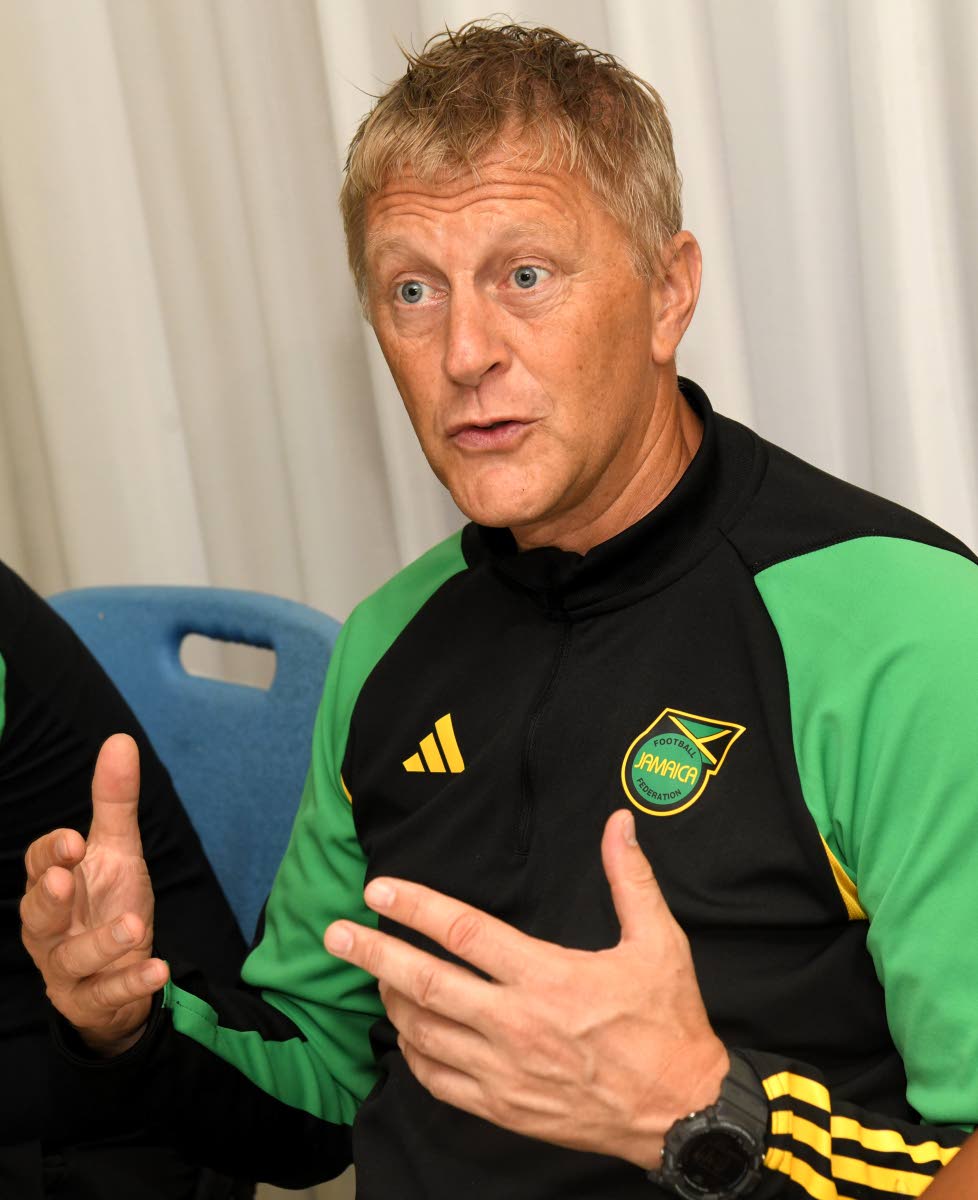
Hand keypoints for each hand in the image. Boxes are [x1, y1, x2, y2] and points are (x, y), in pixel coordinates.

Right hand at [20, 733, 168, 1052]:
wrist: (127, 969)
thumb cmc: (110, 902)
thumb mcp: (117, 850)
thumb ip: (115, 802)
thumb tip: (119, 739)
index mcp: (52, 886)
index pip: (40, 867)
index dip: (51, 854)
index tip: (73, 840)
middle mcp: (49, 929)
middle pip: (37, 915)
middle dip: (50, 899)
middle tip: (67, 881)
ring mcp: (66, 968)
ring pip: (71, 959)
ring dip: (100, 943)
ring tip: (134, 926)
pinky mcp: (91, 1000)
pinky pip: (107, 994)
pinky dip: (130, 981)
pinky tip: (158, 968)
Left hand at [324, 809, 726, 1167]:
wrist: (679, 1114)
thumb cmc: (667, 1023)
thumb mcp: (659, 944)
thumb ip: (630, 880)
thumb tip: (618, 823)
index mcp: (548, 977)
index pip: (464, 932)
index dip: (415, 906)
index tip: (378, 890)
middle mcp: (516, 1023)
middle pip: (424, 984)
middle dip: (373, 954)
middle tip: (335, 934)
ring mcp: (504, 1071)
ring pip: (423, 1033)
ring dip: (390, 1001)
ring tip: (373, 974)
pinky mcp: (503, 1108)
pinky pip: (438, 1081)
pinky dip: (412, 1055)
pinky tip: (405, 1035)